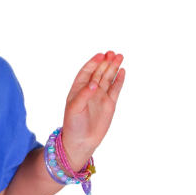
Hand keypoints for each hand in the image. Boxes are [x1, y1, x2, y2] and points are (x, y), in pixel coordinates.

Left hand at [61, 50, 125, 164]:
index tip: (100, 55)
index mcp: (78, 89)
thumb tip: (94, 83)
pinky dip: (119, 80)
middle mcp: (90, 91)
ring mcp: (100, 96)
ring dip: (113, 67)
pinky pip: (115, 89)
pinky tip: (122, 71)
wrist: (81, 141)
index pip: (86, 72)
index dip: (93, 63)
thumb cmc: (73, 125)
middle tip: (112, 53)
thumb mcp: (74, 109)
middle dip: (105, 62)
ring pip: (108, 78)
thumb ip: (83, 95)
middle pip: (98, 72)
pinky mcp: (110, 104)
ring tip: (119, 57)